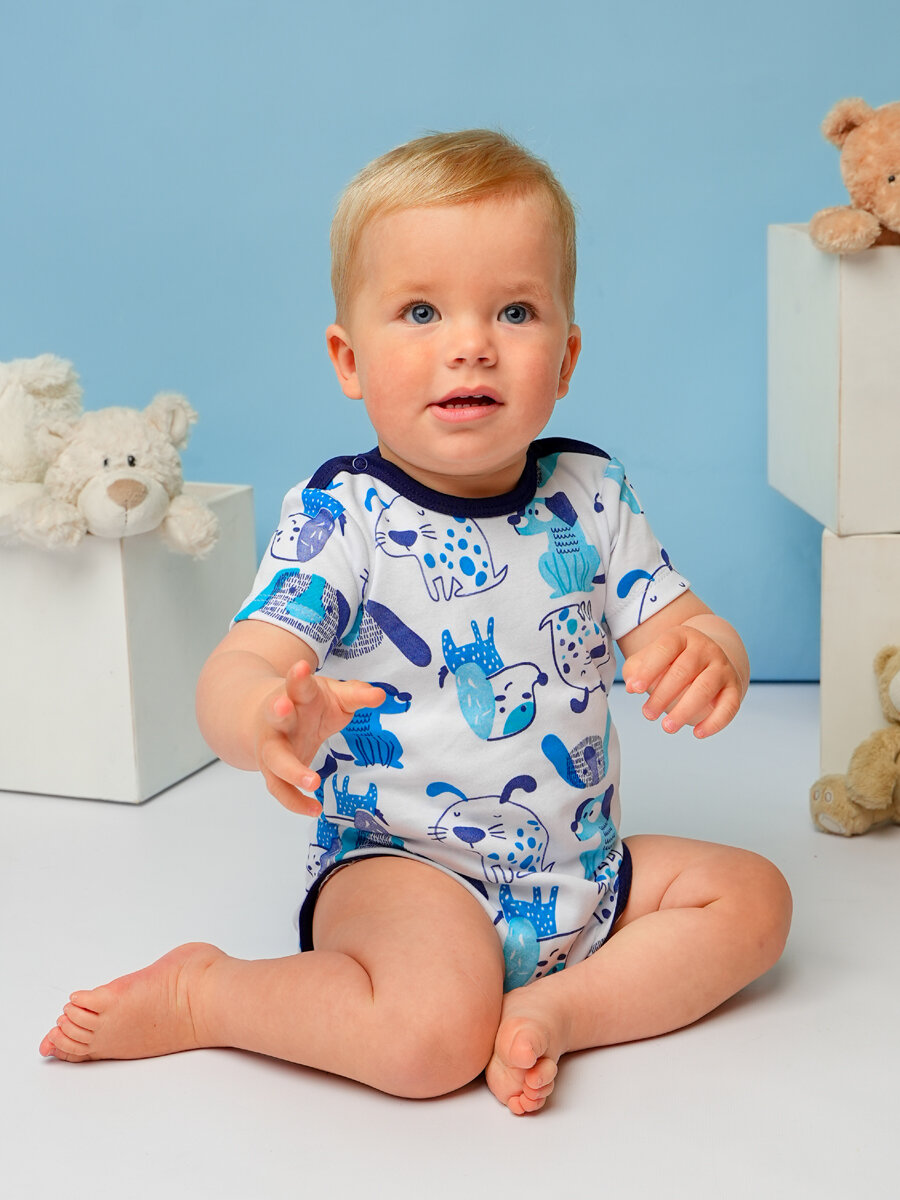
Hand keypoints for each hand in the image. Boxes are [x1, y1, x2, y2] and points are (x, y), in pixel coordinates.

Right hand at [255, 660, 384, 814]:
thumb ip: (355, 695)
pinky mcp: (271, 769)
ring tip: (313, 782)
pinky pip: (279, 788)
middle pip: (275, 715)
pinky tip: (314, 809)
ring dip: (290, 770)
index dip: (298, 677)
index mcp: (296, 696)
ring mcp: (271, 745)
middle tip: (282, 706)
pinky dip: (294, 801)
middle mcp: (278, 719)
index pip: (298, 684)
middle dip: (278, 711)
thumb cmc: (307, 704)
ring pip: (274, 758)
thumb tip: (380, 696)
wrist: (269, 716)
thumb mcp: (332, 695)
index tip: (301, 667)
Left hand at [622, 624, 742, 738]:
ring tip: (667, 727)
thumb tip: (631, 686)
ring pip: (705, 688)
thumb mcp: (651, 660)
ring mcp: (722, 667)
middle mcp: (705, 648)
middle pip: (684, 670)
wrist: (707, 661)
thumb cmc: (670, 663)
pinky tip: (698, 733)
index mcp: (682, 636)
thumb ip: (635, 669)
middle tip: (648, 714)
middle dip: (663, 695)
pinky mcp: (734, 687)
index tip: (634, 690)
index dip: (649, 669)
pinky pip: (729, 705)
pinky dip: (715, 721)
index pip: (665, 648)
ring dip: (685, 710)